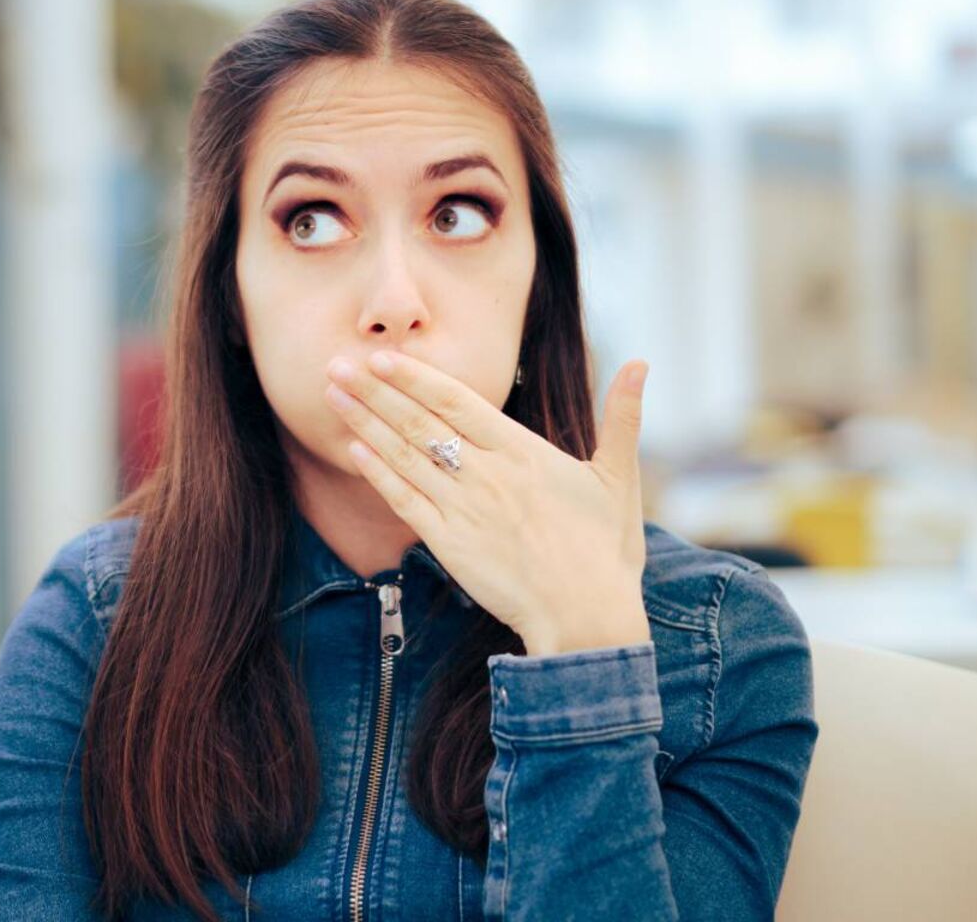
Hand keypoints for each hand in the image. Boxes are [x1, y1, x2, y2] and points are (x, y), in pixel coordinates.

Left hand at [324, 350, 652, 655]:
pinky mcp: (449, 544)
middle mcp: (487, 475)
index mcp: (524, 453)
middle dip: (375, 391)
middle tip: (336, 364)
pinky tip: (353, 450)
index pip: (458, 402)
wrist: (586, 618)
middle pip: (420, 422)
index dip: (416, 378)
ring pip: (404, 456)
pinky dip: (377, 474)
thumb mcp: (619, 478)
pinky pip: (405, 501)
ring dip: (365, 423)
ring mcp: (464, 510)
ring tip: (332, 395)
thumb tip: (644, 363)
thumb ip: (623, 417)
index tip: (382, 357)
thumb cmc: (605, 551)